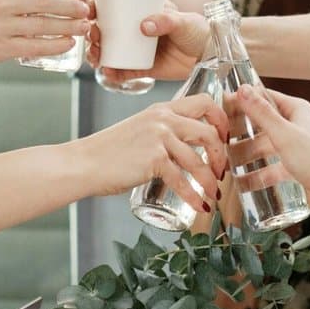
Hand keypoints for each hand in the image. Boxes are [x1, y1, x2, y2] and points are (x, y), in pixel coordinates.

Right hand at [0, 0, 90, 74]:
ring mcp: (2, 26)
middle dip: (72, 5)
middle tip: (87, 10)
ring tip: (84, 27)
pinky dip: (55, 45)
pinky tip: (68, 43)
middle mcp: (3, 2)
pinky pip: (35, 46)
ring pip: (44, 24)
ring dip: (69, 26)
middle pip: (47, 1)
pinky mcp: (2, 48)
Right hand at [81, 92, 229, 206]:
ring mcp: (159, 138)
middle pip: (209, 131)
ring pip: (199, 160)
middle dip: (222, 154)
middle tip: (221, 171)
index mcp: (162, 110)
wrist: (84, 163)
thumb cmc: (108, 152)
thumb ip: (161, 134)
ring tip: (214, 193)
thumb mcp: (140, 131)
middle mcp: (163, 119)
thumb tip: (183, 149)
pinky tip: (199, 206)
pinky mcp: (153, 160)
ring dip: (211, 180)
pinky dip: (195, 196)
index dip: (222, 120)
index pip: (204, 102)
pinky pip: (183, 180)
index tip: (225, 138)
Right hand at [91, 7, 207, 86]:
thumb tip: (144, 25)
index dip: (97, 8)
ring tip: (97, 58)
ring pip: (111, 52)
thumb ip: (166, 20)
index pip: (115, 6)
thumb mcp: (183, 20)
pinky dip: (114, 73)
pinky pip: (124, 72)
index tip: (90, 12)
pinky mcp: (144, 68)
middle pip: (107, 30)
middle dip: (94, 35)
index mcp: (143, 11)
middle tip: (94, 38)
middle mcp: (137, 30)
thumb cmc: (200, 30)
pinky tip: (107, 73)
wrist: (213, 56)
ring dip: (99, 54)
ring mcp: (139, 50)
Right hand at [230, 86, 309, 216]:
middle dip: (240, 135)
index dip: (243, 102)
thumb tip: (242, 89)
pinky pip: (270, 171)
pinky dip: (256, 177)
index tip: (221, 107)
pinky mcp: (294, 169)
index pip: (264, 99)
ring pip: (263, 150)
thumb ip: (261, 113)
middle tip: (218, 141)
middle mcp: (294, 126)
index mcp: (295, 110)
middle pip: (260, 126)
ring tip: (225, 165)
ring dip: (245, 157)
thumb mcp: (284, 133)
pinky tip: (240, 184)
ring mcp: (294, 148)